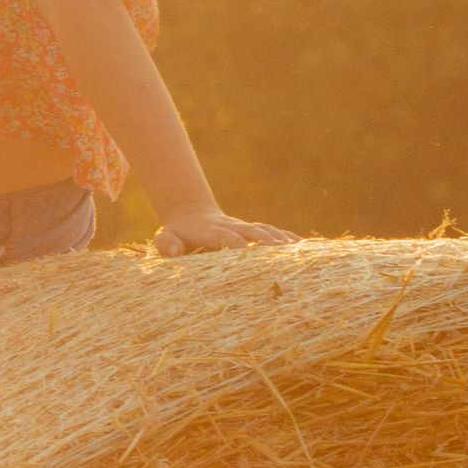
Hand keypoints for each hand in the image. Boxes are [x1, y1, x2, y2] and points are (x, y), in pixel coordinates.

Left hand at [152, 203, 294, 256]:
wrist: (190, 215)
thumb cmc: (177, 234)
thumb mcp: (165, 237)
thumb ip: (166, 244)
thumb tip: (175, 252)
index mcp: (211, 231)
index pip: (226, 237)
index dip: (237, 243)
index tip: (248, 251)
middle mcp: (232, 227)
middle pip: (252, 231)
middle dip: (266, 241)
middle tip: (281, 252)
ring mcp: (243, 228)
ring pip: (265, 230)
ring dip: (281, 240)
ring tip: (297, 251)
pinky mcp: (252, 231)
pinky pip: (272, 233)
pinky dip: (287, 238)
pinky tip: (302, 247)